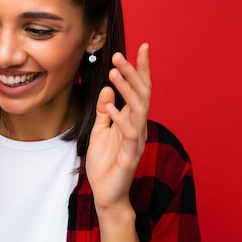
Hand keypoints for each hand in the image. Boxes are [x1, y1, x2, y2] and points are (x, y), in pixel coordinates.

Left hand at [85, 43, 150, 211]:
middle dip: (132, 73)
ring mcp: (136, 141)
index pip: (139, 89)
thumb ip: (104, 111)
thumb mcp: (100, 131)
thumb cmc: (105, 163)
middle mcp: (138, 127)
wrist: (106, 194)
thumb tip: (106, 90)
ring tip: (114, 72)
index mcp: (131, 120)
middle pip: (141, 94)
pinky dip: (121, 119)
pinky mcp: (131, 156)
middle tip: (119, 55)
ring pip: (139, 109)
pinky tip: (112, 107)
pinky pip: (129, 134)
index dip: (141, 69)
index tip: (141, 47)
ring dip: (127, 90)